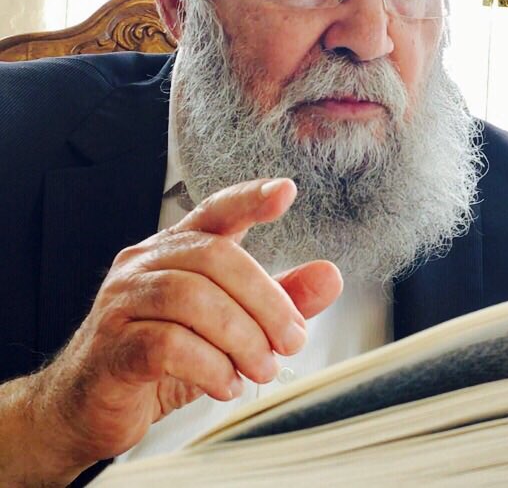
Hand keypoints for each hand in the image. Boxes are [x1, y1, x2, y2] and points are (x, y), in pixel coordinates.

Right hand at [27, 178, 342, 480]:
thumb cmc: (160, 356)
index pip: (215, 210)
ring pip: (193, 299)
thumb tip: (330, 276)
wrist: (88, 404)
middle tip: (291, 341)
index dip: (250, 198)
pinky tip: (227, 384)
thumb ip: (277, 299)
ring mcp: (123, 300)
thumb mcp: (228, 326)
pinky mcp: (111, 345)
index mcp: (176, 249)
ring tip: (262, 368)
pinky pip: (167, 344)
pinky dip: (210, 366)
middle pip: (216, 258)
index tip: (286, 192)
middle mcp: (146, 262)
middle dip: (265, 301)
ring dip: (242, 337)